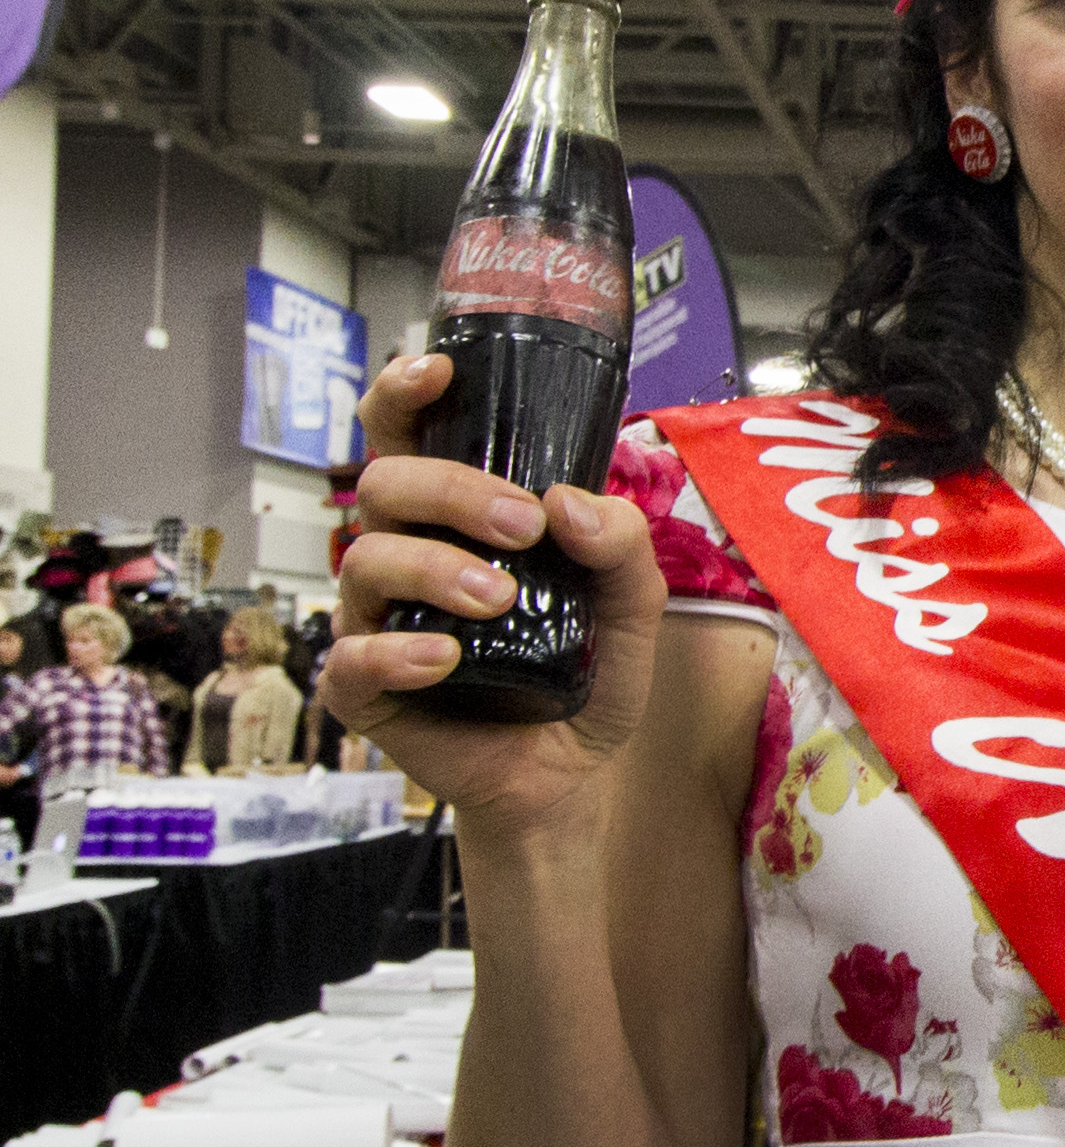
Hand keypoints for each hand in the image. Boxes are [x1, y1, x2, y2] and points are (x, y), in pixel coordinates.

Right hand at [318, 352, 660, 841]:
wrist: (572, 772)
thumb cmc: (584, 673)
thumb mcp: (633, 606)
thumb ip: (625, 547)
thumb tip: (572, 501)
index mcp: (454, 521)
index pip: (406, 438)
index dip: (404, 394)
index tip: (437, 374)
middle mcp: (404, 557)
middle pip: (384, 484)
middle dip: (451, 491)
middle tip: (523, 528)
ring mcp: (377, 621)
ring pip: (364, 560)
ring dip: (433, 569)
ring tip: (497, 599)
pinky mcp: (366, 690)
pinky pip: (350, 659)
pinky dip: (395, 653)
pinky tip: (443, 659)